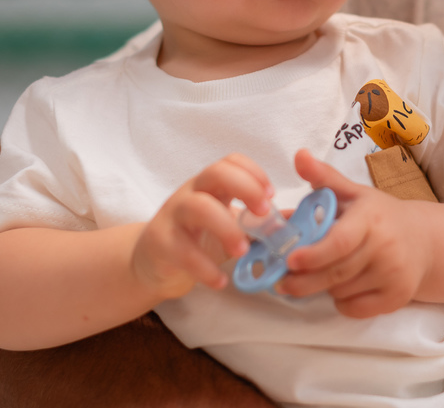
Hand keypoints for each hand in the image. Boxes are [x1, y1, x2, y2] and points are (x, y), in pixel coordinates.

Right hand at [133, 153, 273, 300]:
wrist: (151, 263)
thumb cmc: (195, 239)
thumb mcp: (225, 225)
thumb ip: (255, 223)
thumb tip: (292, 223)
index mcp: (210, 186)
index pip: (231, 162)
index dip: (254, 173)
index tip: (272, 195)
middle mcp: (191, 193)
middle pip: (215, 172)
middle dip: (245, 188)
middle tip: (262, 214)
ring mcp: (173, 215)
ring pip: (197, 207)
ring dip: (226, 228)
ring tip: (241, 252)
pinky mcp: (160, 242)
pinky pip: (182, 250)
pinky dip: (204, 267)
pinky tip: (220, 281)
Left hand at [279, 149, 432, 318]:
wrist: (425, 241)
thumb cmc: (380, 215)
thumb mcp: (353, 193)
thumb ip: (323, 177)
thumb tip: (299, 156)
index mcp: (370, 218)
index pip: (340, 242)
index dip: (313, 254)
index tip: (290, 260)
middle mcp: (385, 246)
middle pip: (336, 273)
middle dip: (304, 280)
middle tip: (282, 281)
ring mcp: (394, 274)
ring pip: (342, 291)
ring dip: (324, 287)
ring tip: (322, 274)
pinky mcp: (398, 297)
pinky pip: (356, 309)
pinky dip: (342, 302)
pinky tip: (344, 287)